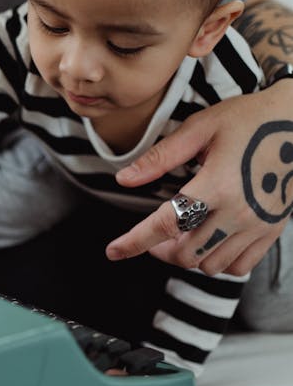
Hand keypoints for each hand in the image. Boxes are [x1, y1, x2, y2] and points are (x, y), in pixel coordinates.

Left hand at [106, 83, 292, 275]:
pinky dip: (218, 261)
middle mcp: (239, 212)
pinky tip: (209, 240)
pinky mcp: (272, 229)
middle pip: (186, 254)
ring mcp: (259, 225)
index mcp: (217, 185)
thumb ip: (160, 157)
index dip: (134, 242)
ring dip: (188, 255)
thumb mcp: (199, 128)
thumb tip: (123, 179)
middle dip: (160, 249)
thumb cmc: (248, 118)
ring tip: (181, 233)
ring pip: (211, 265)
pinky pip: (239, 266)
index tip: (112, 251)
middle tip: (154, 233)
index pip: (165, 225)